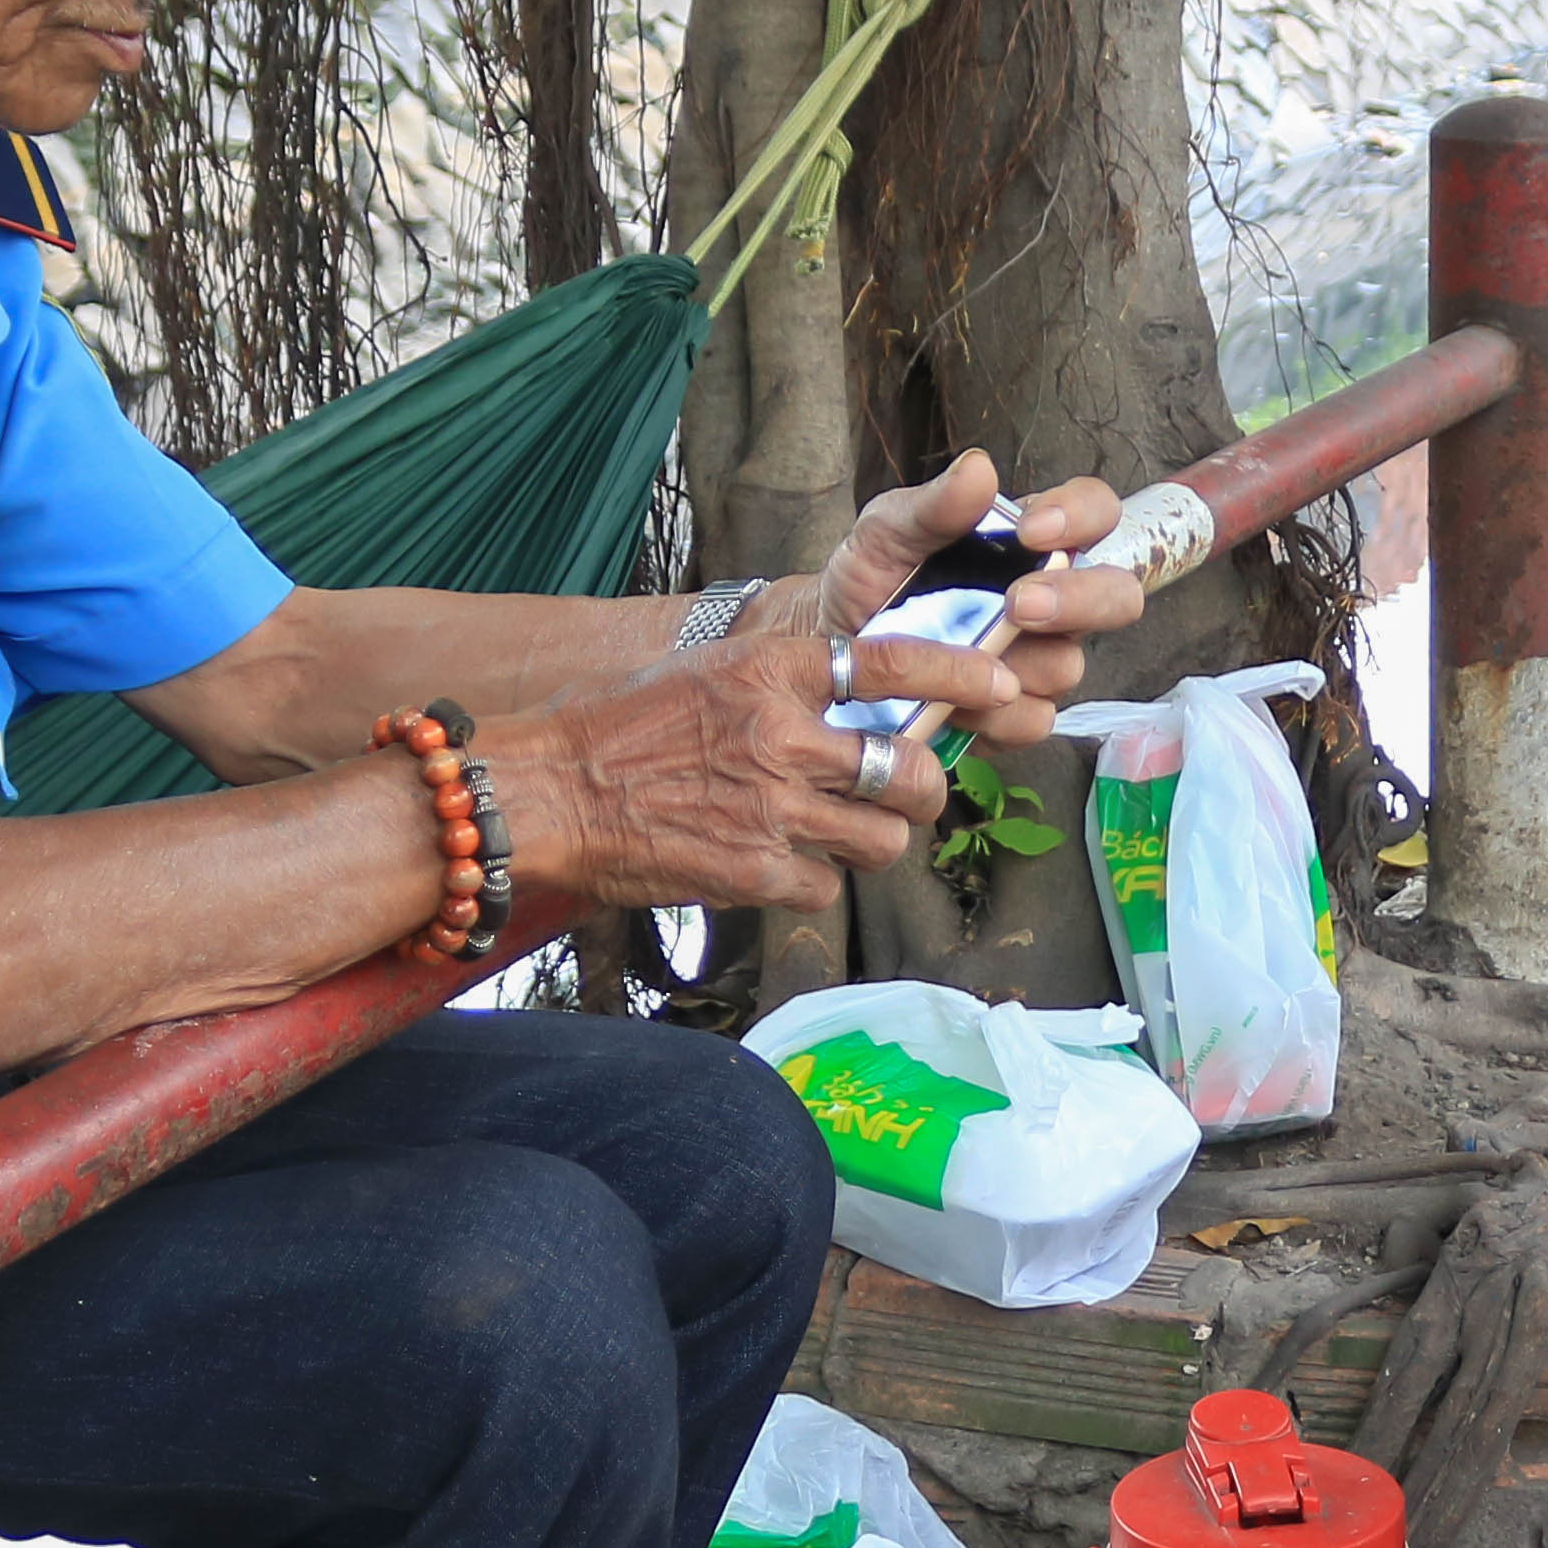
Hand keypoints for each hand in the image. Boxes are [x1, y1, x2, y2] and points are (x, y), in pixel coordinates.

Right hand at [491, 634, 964, 916]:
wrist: (548, 795)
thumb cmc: (616, 730)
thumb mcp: (703, 673)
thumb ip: (777, 684)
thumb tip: (847, 698)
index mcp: (769, 670)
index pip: (890, 661)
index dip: (958, 673)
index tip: (999, 682)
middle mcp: (782, 735)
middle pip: (907, 768)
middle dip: (922, 788)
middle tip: (908, 794)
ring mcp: (773, 808)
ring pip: (882, 839)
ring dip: (872, 843)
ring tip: (840, 838)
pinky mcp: (756, 871)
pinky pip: (826, 886)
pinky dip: (812, 883)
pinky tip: (777, 869)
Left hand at [768, 450, 1148, 745]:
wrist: (830, 650)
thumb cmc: (873, 578)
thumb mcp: (889, 531)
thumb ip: (934, 505)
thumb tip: (979, 468)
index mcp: (1035, 540)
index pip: (1095, 512)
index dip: (1081, 517)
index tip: (1033, 531)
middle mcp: (1054, 600)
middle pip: (1117, 597)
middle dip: (1078, 601)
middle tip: (1020, 605)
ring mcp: (1041, 660)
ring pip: (1068, 667)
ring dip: (1018, 664)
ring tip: (959, 660)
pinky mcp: (1017, 715)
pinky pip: (1031, 719)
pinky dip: (989, 715)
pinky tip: (950, 703)